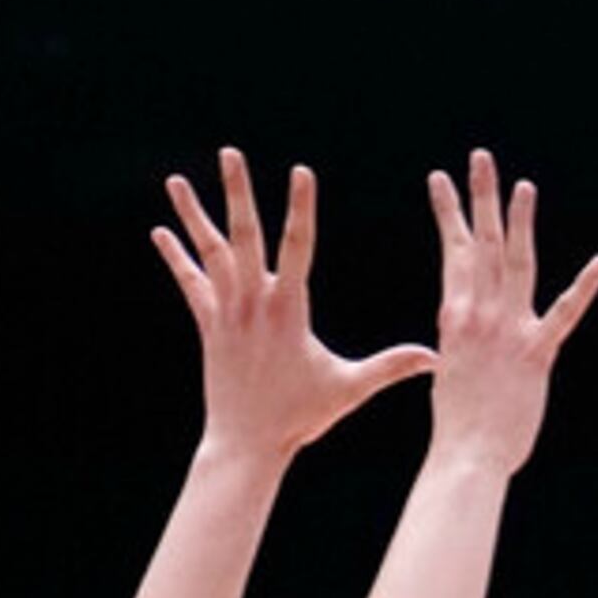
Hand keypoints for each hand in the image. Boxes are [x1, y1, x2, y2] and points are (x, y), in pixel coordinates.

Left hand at [154, 150, 435, 459]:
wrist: (245, 443)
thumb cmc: (299, 417)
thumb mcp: (349, 388)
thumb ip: (391, 367)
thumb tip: (436, 358)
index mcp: (288, 310)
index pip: (297, 247)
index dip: (300, 208)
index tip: (302, 171)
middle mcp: (253, 303)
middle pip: (244, 236)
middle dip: (237, 192)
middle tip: (230, 153)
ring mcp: (226, 312)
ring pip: (209, 253)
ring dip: (193, 215)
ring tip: (176, 181)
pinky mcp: (209, 325)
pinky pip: (190, 283)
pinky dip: (176, 257)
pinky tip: (161, 231)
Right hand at [424, 147, 597, 470]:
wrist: (467, 456)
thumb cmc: (458, 426)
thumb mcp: (450, 374)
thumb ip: (457, 349)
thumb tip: (455, 347)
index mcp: (453, 316)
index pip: (452, 252)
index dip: (450, 213)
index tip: (441, 179)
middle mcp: (479, 315)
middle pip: (481, 245)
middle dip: (480, 198)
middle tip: (480, 158)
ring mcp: (509, 331)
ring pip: (516, 264)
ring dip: (520, 222)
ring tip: (523, 186)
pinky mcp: (538, 353)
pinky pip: (564, 314)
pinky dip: (583, 288)